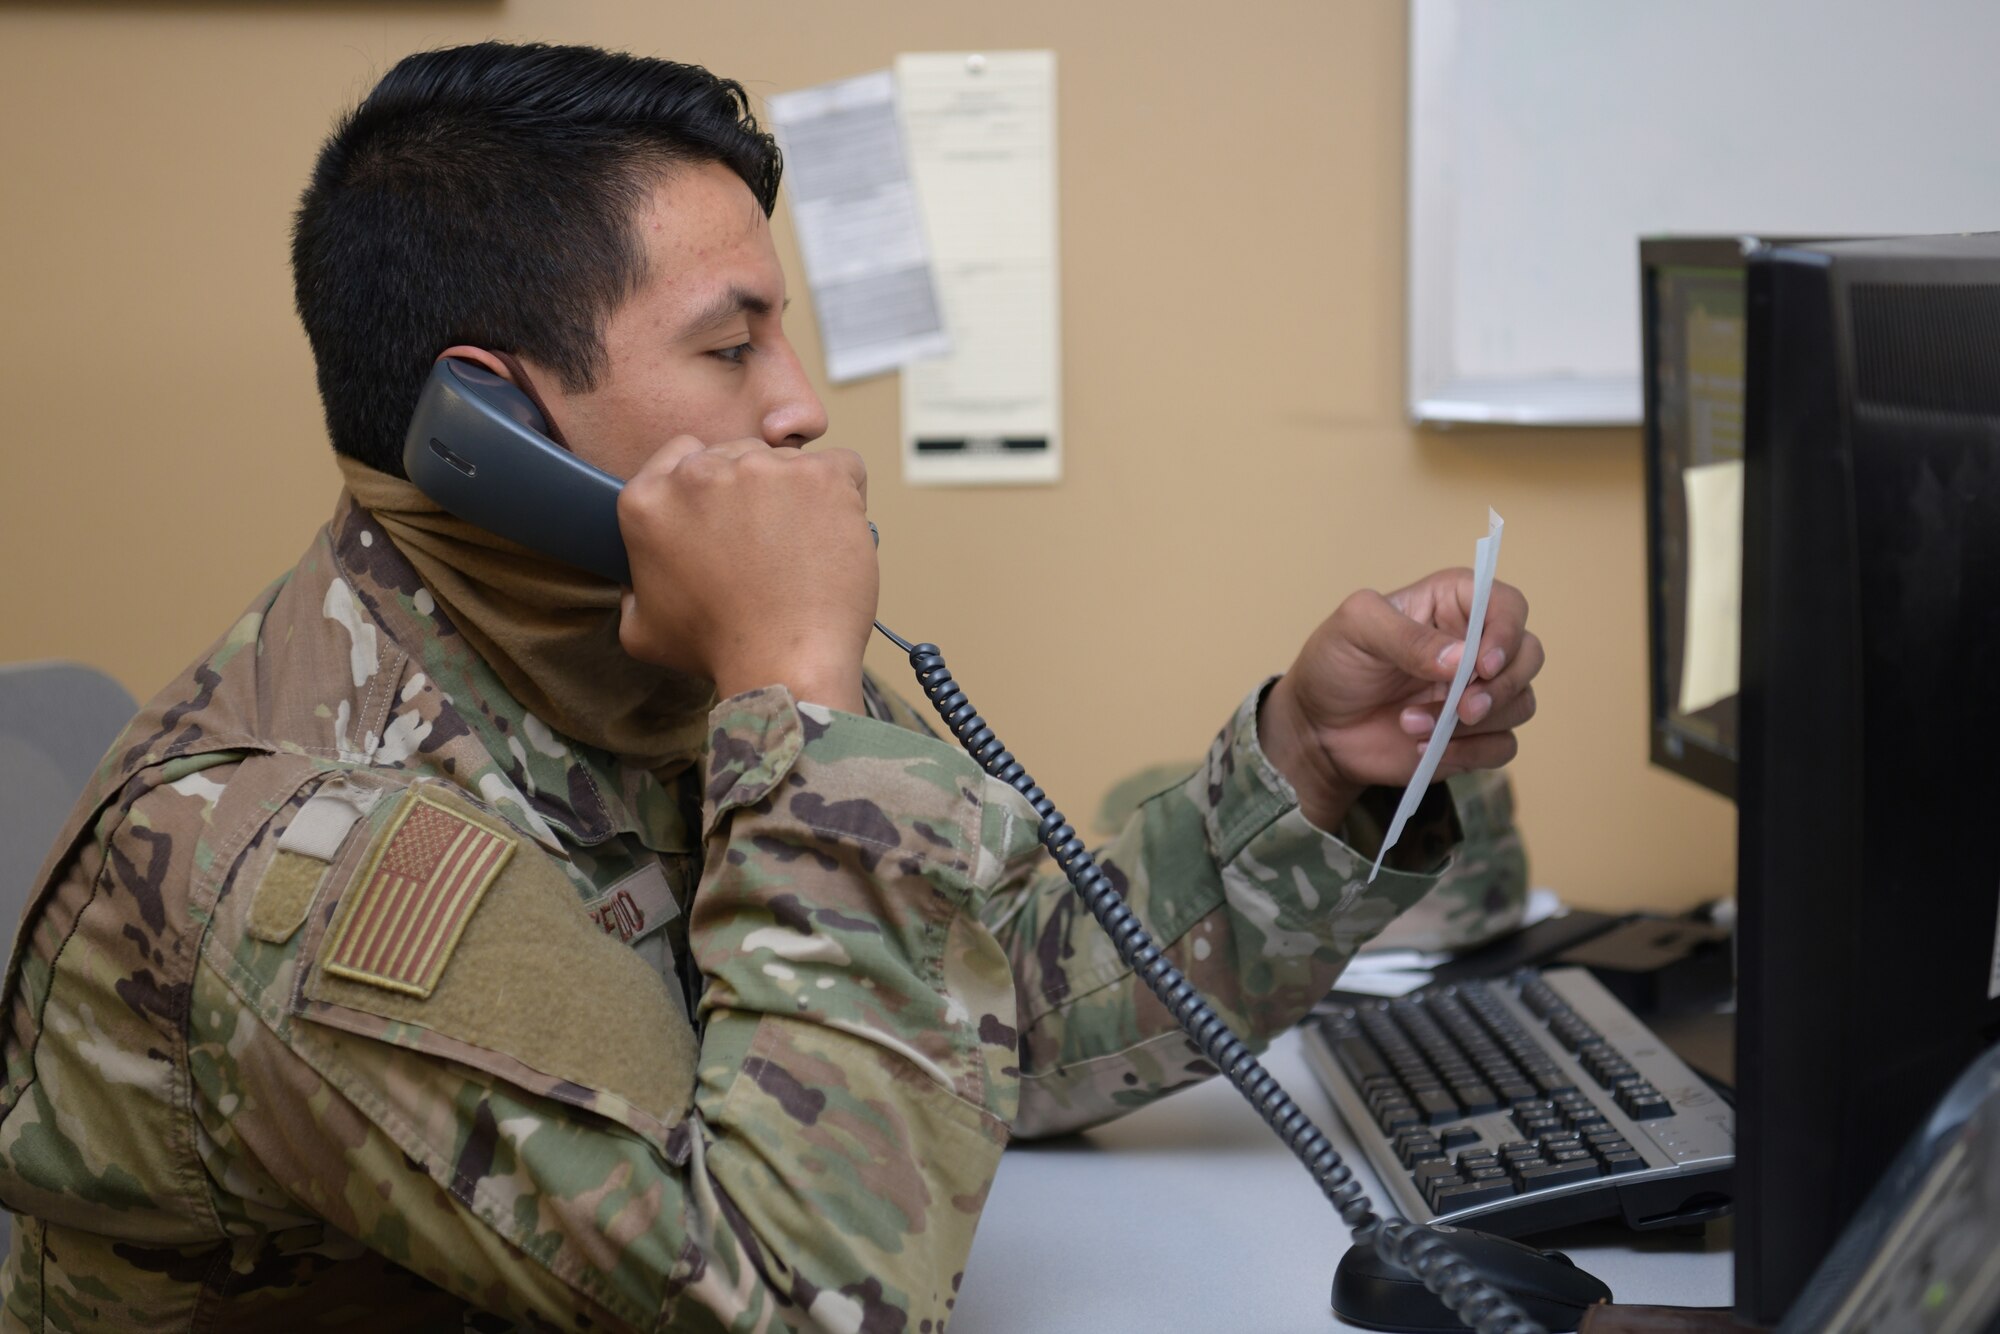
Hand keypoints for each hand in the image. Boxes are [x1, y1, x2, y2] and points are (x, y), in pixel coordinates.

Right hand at [616, 438, 876, 712]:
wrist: (783, 662)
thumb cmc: (718, 649)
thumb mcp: (642, 629)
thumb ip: (633, 592)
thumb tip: (638, 580)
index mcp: (649, 500)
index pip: (683, 454)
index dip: (711, 484)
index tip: (727, 516)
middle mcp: (700, 473)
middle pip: (737, 455)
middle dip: (754, 492)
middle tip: (768, 545)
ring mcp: (762, 468)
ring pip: (787, 461)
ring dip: (797, 495)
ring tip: (801, 551)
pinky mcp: (819, 475)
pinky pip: (842, 466)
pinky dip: (844, 494)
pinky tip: (833, 533)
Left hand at [1259, 569, 1541, 829]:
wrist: (1317, 728)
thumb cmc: (1335, 664)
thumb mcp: (1355, 628)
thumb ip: (1406, 635)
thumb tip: (1461, 660)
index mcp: (1454, 604)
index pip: (1508, 605)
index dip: (1506, 632)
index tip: (1482, 665)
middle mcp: (1475, 645)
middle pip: (1529, 655)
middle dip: (1502, 685)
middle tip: (1461, 708)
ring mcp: (1477, 692)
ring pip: (1521, 703)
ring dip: (1473, 723)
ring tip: (1409, 723)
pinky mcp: (1474, 736)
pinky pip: (1502, 746)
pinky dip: (1470, 752)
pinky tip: (1425, 748)